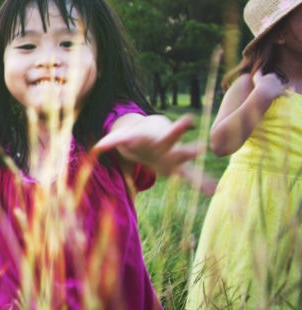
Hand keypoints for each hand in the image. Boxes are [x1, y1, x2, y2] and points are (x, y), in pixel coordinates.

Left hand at [93, 114, 215, 193]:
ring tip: (213, 181)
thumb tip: (96, 148)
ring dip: (199, 170)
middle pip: (177, 145)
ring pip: (188, 162)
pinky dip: (202, 183)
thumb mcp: (123, 138)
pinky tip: (214, 190)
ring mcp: (174, 157)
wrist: (147, 138)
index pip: (166, 133)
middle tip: (200, 145)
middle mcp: (168, 147)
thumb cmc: (135, 137)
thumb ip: (111, 141)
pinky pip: (191, 176)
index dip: (176, 128)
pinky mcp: (176, 168)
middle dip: (187, 146)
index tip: (189, 119)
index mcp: (157, 138)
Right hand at [252, 69, 287, 99]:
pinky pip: (285, 93)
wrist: (264, 93)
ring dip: (281, 87)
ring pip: (282, 86)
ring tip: (277, 90)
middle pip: (277, 80)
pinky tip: (287, 95)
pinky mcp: (281, 92)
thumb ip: (258, 72)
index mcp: (272, 76)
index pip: (273, 75)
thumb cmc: (259, 84)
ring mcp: (280, 86)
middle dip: (275, 82)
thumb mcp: (257, 77)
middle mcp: (277, 80)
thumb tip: (260, 68)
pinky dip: (287, 94)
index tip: (267, 81)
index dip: (270, 78)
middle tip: (271, 86)